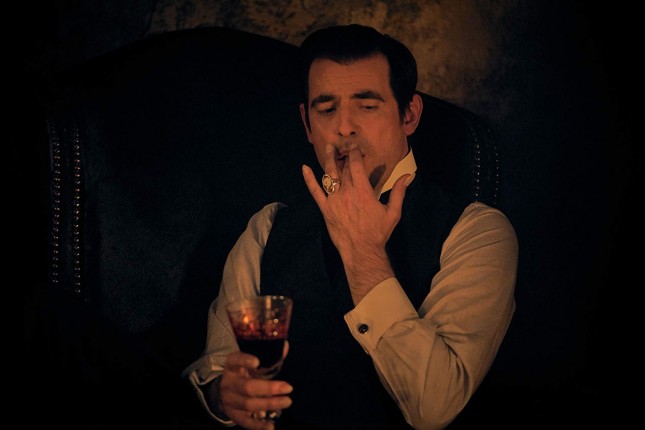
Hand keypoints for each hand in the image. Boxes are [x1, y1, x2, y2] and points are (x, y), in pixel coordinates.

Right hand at [213, 351, 292, 429]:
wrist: (223, 390)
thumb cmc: (243, 373)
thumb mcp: (250, 363)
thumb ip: (268, 356)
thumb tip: (285, 347)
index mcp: (232, 365)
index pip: (236, 360)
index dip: (245, 361)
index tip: (258, 362)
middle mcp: (228, 382)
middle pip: (247, 387)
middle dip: (269, 388)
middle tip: (288, 387)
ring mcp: (229, 400)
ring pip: (248, 404)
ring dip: (269, 404)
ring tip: (287, 402)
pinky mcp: (233, 414)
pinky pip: (245, 422)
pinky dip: (258, 426)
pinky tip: (271, 427)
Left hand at [302, 145, 410, 303]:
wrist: (361, 251)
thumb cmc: (378, 233)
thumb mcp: (393, 212)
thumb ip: (398, 192)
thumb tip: (408, 176)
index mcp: (363, 192)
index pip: (356, 166)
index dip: (355, 155)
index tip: (355, 149)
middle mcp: (347, 193)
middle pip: (342, 168)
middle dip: (342, 155)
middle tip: (341, 144)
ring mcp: (334, 201)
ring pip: (329, 175)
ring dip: (328, 160)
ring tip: (329, 148)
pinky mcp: (325, 209)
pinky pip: (315, 191)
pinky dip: (309, 179)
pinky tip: (304, 168)